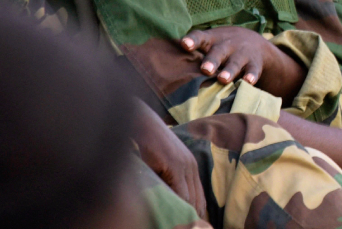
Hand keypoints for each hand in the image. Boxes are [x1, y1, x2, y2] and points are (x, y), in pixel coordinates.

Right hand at [132, 101, 206, 219]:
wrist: (142, 123)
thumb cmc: (147, 143)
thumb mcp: (162, 163)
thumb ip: (168, 179)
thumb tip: (167, 199)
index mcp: (191, 167)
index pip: (198, 196)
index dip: (196, 212)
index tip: (191, 223)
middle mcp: (192, 167)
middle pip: (197, 200)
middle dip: (193, 215)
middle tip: (186, 226)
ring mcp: (185, 165)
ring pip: (190, 198)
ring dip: (185, 213)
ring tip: (180, 224)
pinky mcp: (176, 164)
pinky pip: (180, 191)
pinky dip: (178, 205)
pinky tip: (172, 214)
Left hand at [180, 27, 287, 85]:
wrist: (255, 43)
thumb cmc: (221, 47)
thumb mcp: (209, 44)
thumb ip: (192, 53)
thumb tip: (162, 68)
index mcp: (212, 39)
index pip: (200, 37)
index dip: (192, 41)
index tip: (184, 44)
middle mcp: (226, 45)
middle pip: (218, 52)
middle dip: (212, 60)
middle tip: (205, 69)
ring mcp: (241, 54)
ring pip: (235, 62)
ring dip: (229, 70)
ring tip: (223, 79)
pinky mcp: (254, 63)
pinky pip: (253, 70)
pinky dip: (252, 76)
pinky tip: (248, 82)